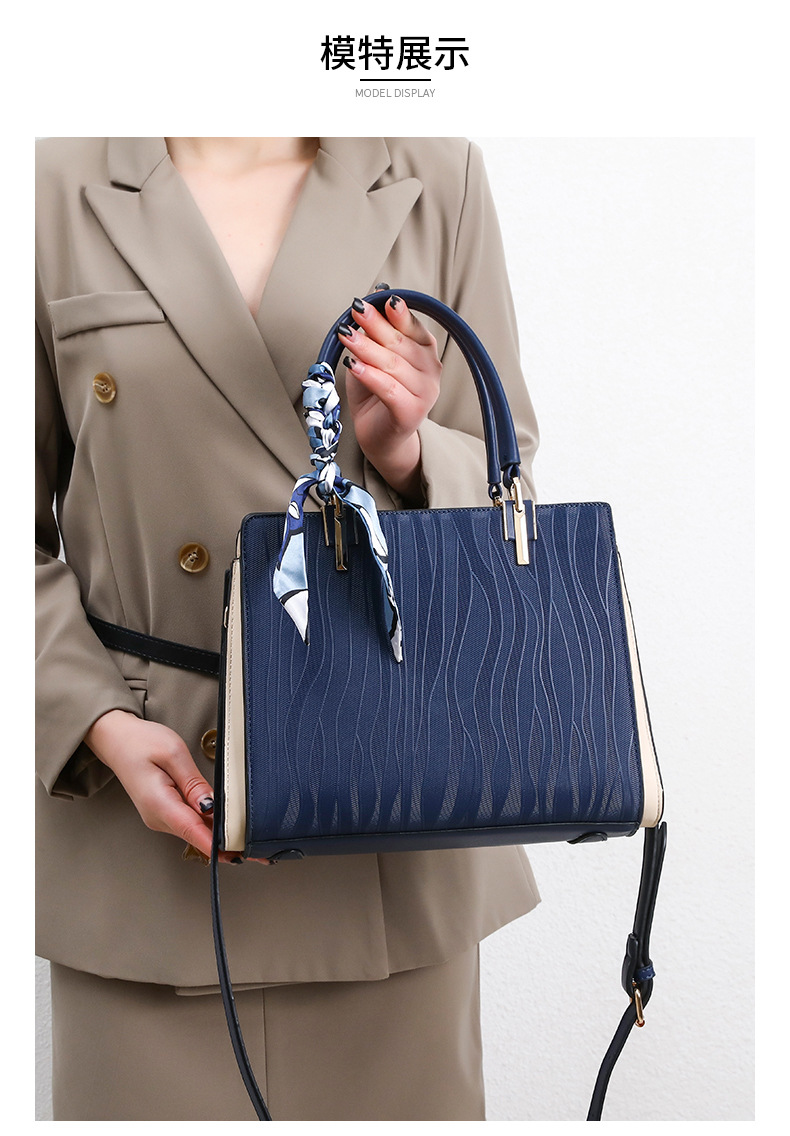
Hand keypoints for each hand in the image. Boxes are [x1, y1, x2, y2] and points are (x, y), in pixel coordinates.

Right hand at [84, 709, 265, 863]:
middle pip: (199, 836)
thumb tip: (211, 806)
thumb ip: (194, 783)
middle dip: (227, 845)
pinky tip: (229, 828)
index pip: (193, 831)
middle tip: (259, 851)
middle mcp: (159, 818)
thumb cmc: (140, 742)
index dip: (217, 845)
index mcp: (159, 804)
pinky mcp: (166, 812)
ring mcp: (162, 817)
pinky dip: (210, 826)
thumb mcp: (173, 754)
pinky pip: (192, 822)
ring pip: (197, 831)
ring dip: (221, 837)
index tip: (240, 854)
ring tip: (250, 842)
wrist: (116, 739)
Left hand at [338, 294, 440, 503]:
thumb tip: (369, 300)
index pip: (412, 326)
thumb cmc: (376, 393)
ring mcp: (425, 393)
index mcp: (426, 351)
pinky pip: (389, 390)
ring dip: (367, 348)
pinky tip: (353, 365)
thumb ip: (374, 334)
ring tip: (346, 335)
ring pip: (392, 365)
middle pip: (400, 344)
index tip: (375, 299)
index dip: (394, 312)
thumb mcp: (373, 357)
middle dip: (375, 325)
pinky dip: (370, 376)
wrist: (379, 436)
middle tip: (354, 311)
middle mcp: (431, 370)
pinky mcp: (411, 413)